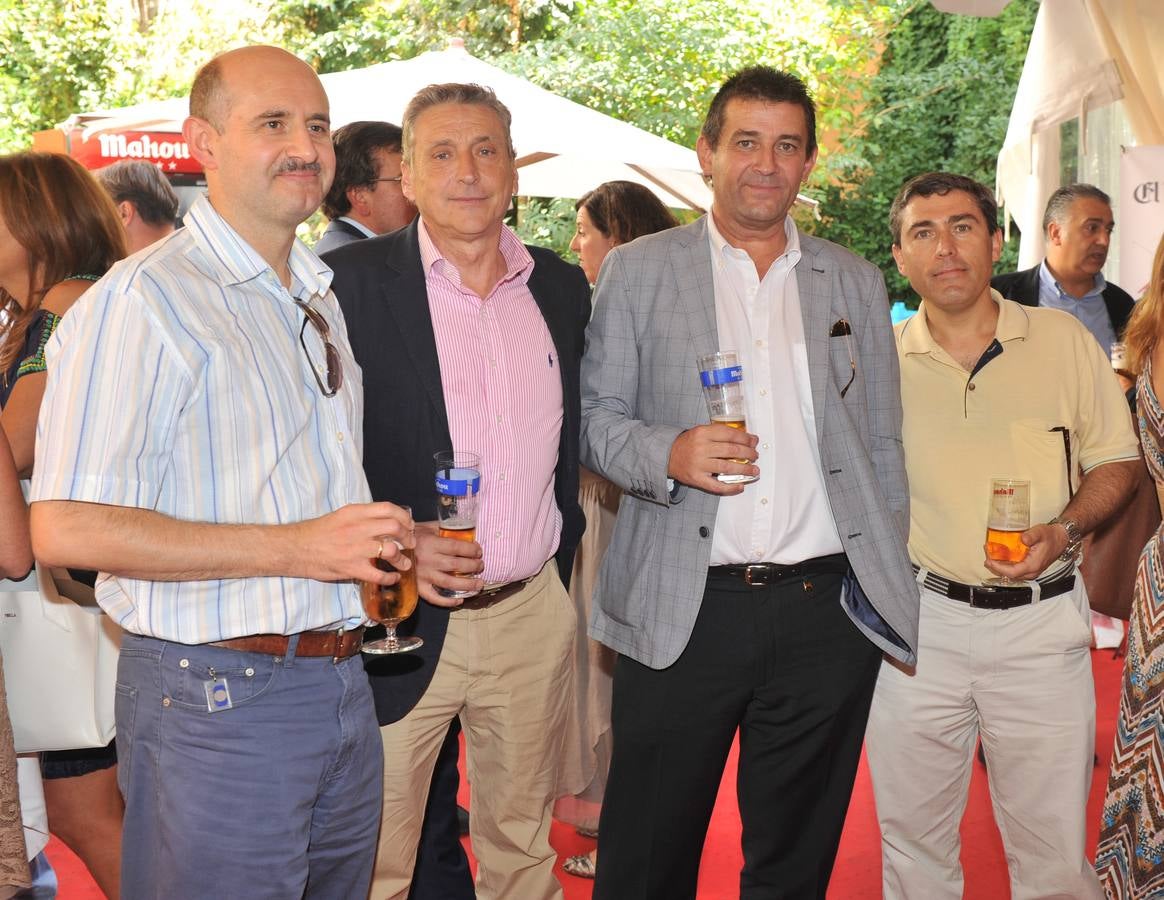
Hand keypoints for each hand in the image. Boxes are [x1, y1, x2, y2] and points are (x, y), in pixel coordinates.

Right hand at [289, 501, 414, 585]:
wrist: (295, 548)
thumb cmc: (317, 532)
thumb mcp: (341, 516)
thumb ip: (362, 517)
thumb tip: (385, 521)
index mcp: (354, 512)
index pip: (388, 509)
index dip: (404, 516)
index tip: (408, 524)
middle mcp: (357, 528)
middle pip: (394, 528)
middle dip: (407, 536)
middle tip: (409, 543)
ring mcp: (355, 549)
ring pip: (391, 550)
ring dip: (402, 558)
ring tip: (404, 563)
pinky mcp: (351, 568)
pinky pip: (379, 574)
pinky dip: (390, 577)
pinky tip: (392, 578)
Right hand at [414, 521, 484, 607]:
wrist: (388, 548)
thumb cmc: (411, 537)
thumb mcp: (427, 527)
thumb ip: (444, 529)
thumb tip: (464, 531)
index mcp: (430, 543)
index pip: (457, 547)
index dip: (471, 550)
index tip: (479, 551)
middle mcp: (428, 561)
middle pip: (456, 565)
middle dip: (473, 566)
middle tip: (481, 565)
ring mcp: (423, 576)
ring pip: (450, 583)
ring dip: (468, 584)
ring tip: (479, 584)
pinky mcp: (418, 588)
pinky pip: (434, 598)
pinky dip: (448, 601)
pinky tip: (460, 599)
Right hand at [667, 424, 758, 494]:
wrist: (666, 455)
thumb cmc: (687, 444)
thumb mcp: (700, 431)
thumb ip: (719, 433)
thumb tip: (745, 439)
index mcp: (702, 433)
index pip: (730, 434)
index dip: (745, 438)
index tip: (754, 441)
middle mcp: (701, 448)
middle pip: (732, 450)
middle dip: (748, 453)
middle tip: (755, 455)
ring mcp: (699, 465)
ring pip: (727, 467)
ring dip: (745, 469)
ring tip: (754, 470)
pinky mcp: (697, 479)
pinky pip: (717, 486)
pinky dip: (731, 487)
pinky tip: (740, 486)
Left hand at [983, 523, 1068, 580]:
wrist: (1061, 539)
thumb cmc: (1051, 536)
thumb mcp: (1040, 532)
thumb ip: (1031, 535)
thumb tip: (1023, 539)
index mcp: (1033, 565)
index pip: (1012, 573)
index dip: (998, 568)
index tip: (989, 561)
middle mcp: (1031, 571)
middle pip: (1009, 575)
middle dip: (995, 567)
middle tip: (986, 555)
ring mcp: (1030, 571)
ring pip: (1011, 574)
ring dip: (999, 566)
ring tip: (990, 555)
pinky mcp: (1029, 568)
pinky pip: (1014, 570)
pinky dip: (1005, 565)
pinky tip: (999, 557)